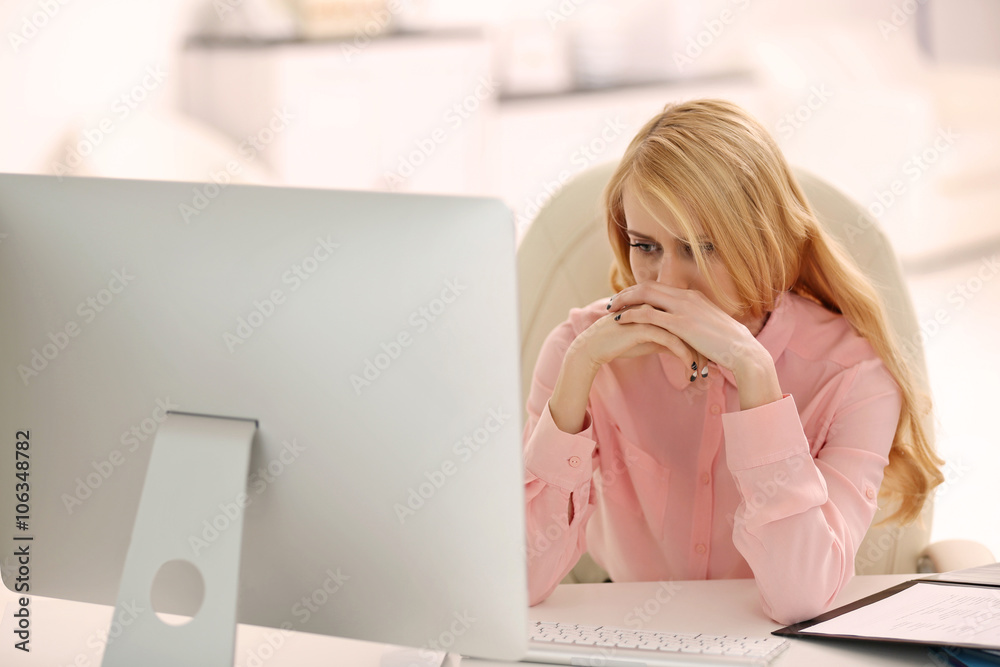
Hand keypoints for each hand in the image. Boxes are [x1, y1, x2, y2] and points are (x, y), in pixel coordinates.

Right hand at [567, 307, 702, 373]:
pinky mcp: (645, 327)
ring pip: (685, 335)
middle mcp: (659, 308)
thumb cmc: (622, 342)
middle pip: (692, 327)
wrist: (596, 345)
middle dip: (704, 349)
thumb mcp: (650, 341)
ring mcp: (653, 316)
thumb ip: (668, 340)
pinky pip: (672, 343)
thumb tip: (686, 351)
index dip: (701, 341)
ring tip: (702, 374)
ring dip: (697, 356)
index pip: (690, 322)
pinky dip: (684, 357)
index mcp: (662, 308)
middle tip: (711, 369)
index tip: (710, 360)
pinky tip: (689, 371)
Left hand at [607, 283, 781, 408]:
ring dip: (625, 301)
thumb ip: (694, 324)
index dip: (640, 292)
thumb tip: (684, 333)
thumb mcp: (709, 328)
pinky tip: (620, 320)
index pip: (660, 287)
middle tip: (612, 302)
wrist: (743, 352)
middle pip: (649, 286)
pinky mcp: (681, 323)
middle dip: (628, 293)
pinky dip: (631, 314)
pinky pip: (649, 313)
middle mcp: (687, 297)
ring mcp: (684, 308)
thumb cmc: (728, 345)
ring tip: (610, 310)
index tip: (626, 300)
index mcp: (693, 296)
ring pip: (646, 295)